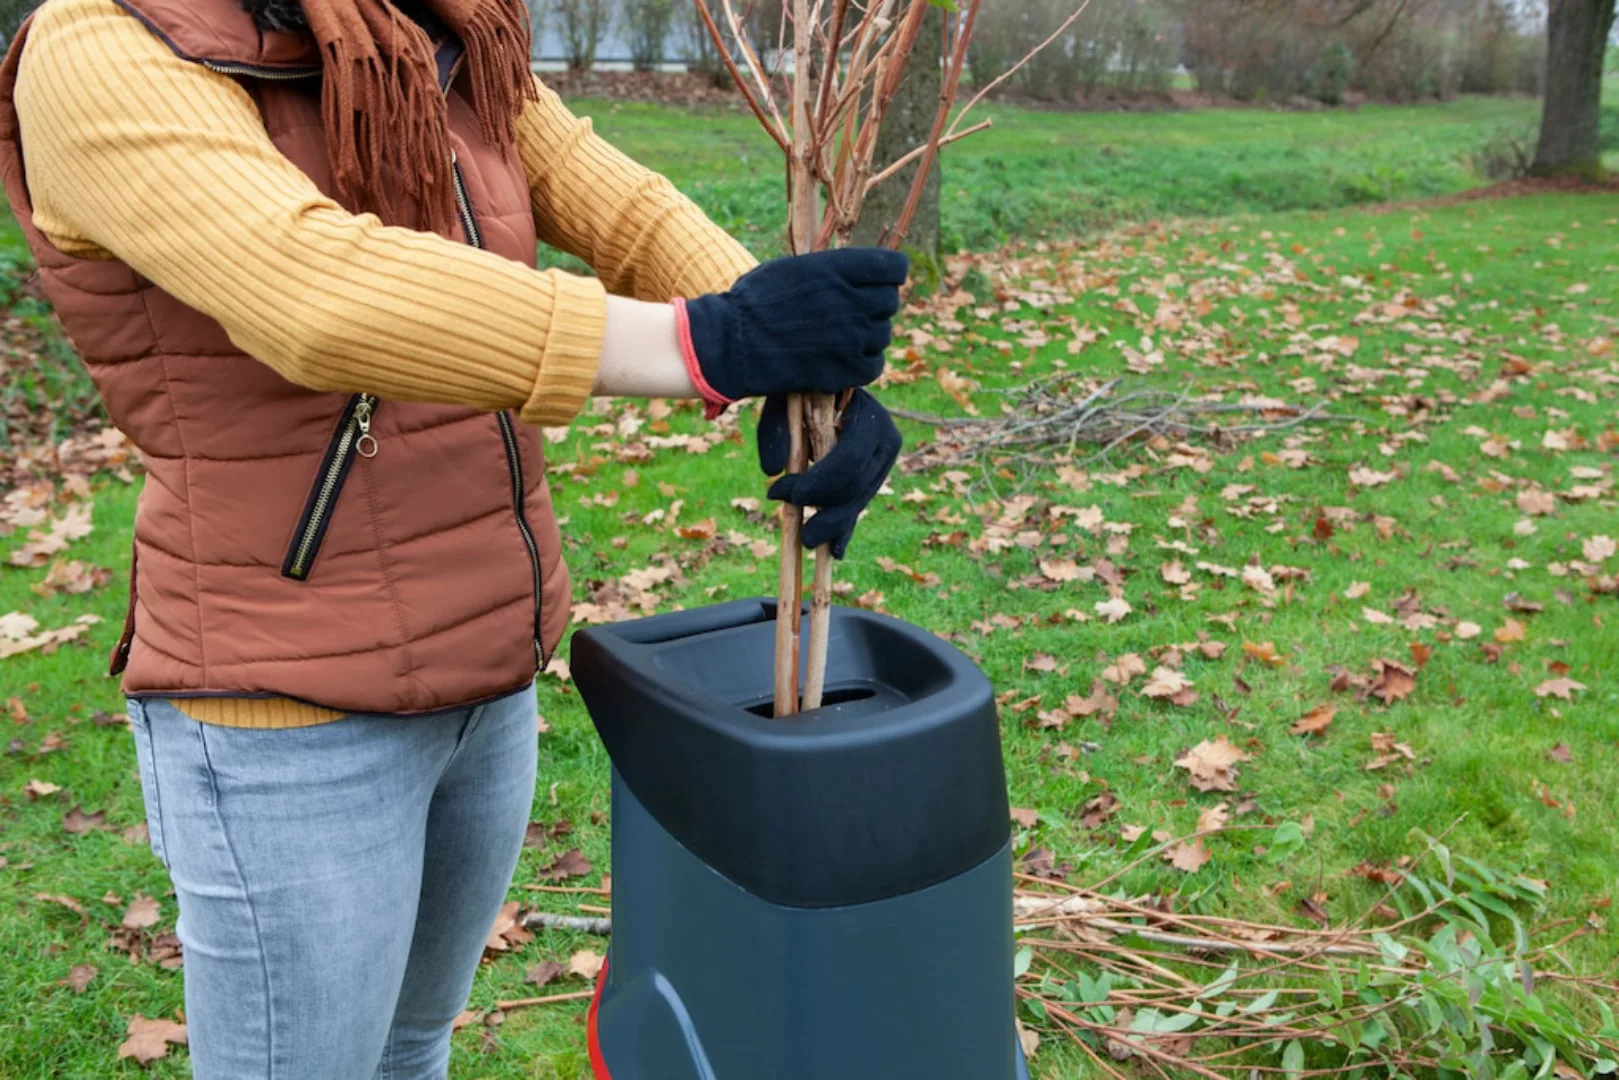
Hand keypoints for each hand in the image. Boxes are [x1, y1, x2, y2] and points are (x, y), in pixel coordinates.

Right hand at [682, 249, 908, 403]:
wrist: (730, 344)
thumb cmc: (754, 301)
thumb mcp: (792, 268)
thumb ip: (831, 269)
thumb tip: (862, 271)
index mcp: (836, 270)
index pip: (894, 267)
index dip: (891, 274)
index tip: (882, 280)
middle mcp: (849, 301)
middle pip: (890, 302)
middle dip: (877, 305)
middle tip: (855, 312)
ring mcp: (849, 339)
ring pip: (883, 335)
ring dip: (869, 336)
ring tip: (844, 337)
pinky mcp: (842, 370)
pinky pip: (874, 366)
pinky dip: (864, 363)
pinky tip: (846, 359)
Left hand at [756, 390, 901, 558]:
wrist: (822, 383)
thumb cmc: (801, 387)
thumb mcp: (783, 400)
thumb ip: (775, 431)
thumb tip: (772, 471)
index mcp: (867, 413)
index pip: (848, 461)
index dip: (817, 484)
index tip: (780, 494)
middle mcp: (886, 437)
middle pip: (857, 486)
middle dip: (826, 512)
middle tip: (800, 533)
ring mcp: (884, 458)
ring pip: (860, 499)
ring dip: (834, 524)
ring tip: (809, 541)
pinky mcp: (876, 472)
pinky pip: (860, 502)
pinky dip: (846, 525)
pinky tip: (836, 550)